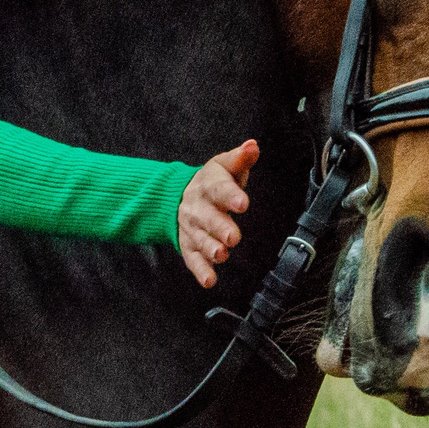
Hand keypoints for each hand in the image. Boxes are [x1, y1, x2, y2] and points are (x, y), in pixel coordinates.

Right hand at [178, 139, 258, 288]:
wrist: (175, 197)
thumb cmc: (212, 183)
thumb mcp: (224, 166)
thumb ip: (240, 158)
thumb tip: (253, 146)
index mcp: (209, 185)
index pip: (219, 188)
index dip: (230, 195)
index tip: (243, 203)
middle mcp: (198, 207)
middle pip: (208, 217)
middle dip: (220, 227)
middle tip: (233, 237)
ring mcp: (192, 228)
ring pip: (200, 239)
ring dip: (210, 248)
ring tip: (222, 255)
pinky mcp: (188, 246)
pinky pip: (192, 259)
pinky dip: (200, 271)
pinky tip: (209, 281)